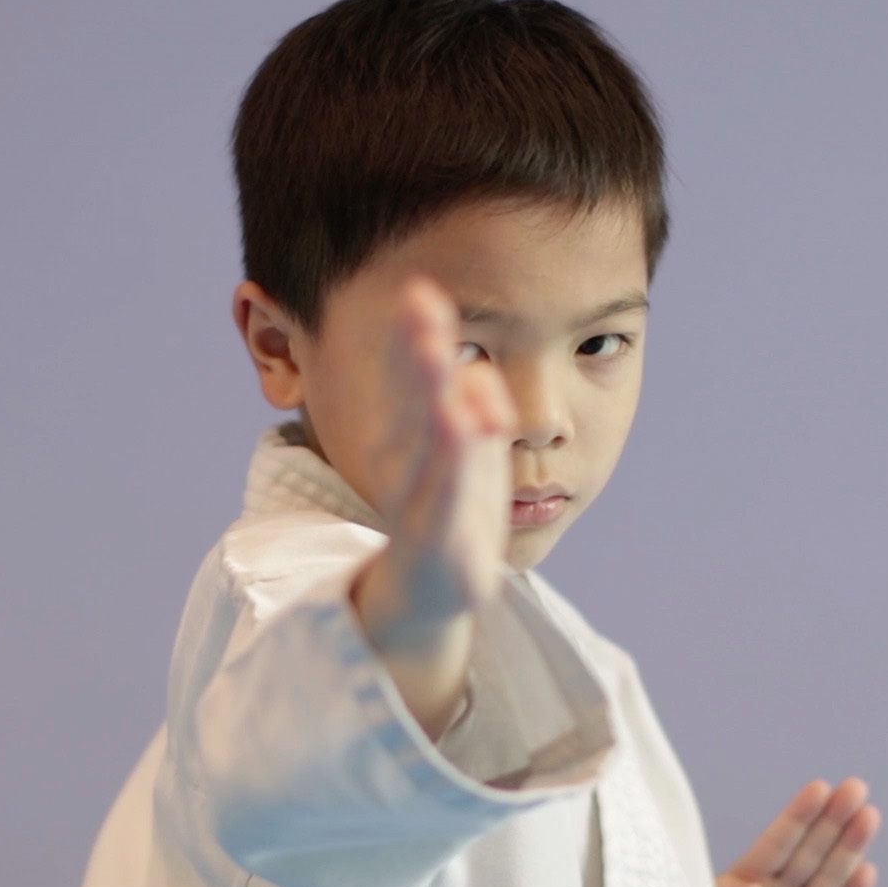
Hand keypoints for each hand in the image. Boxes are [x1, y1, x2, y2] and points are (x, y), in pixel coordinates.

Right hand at [355, 275, 517, 643]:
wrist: (425, 597)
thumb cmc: (451, 512)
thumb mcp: (466, 456)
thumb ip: (472, 409)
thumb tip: (480, 372)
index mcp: (415, 434)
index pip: (415, 375)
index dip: (417, 333)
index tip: (419, 289)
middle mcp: (407, 462)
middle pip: (416, 399)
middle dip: (420, 352)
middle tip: (418, 301)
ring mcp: (418, 504)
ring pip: (430, 448)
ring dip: (436, 402)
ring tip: (450, 361)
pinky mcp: (435, 546)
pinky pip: (441, 506)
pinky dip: (452, 472)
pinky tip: (463, 433)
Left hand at [714, 778, 881, 886]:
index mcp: (748, 879)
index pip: (777, 842)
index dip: (798, 816)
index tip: (819, 787)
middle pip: (810, 852)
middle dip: (833, 820)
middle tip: (857, 787)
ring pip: (830, 879)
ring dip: (849, 849)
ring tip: (869, 816)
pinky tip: (867, 872)